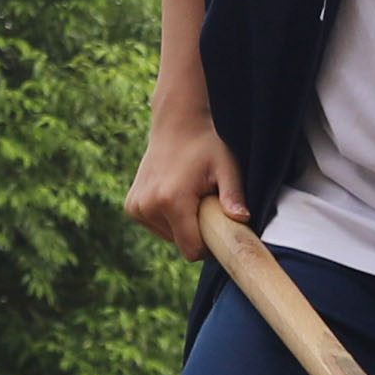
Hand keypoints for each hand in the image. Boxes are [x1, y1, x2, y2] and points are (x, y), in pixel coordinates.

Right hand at [126, 108, 250, 257]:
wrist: (177, 125)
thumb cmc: (206, 145)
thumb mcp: (226, 167)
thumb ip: (234, 195)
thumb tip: (242, 219)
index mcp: (171, 201)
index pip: (191, 250)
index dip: (208, 245)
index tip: (218, 227)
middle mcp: (148, 206)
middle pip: (180, 243)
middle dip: (195, 230)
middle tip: (204, 202)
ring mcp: (136, 207)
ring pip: (168, 237)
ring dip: (181, 224)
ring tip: (188, 195)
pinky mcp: (131, 207)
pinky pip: (156, 226)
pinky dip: (167, 218)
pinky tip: (173, 195)